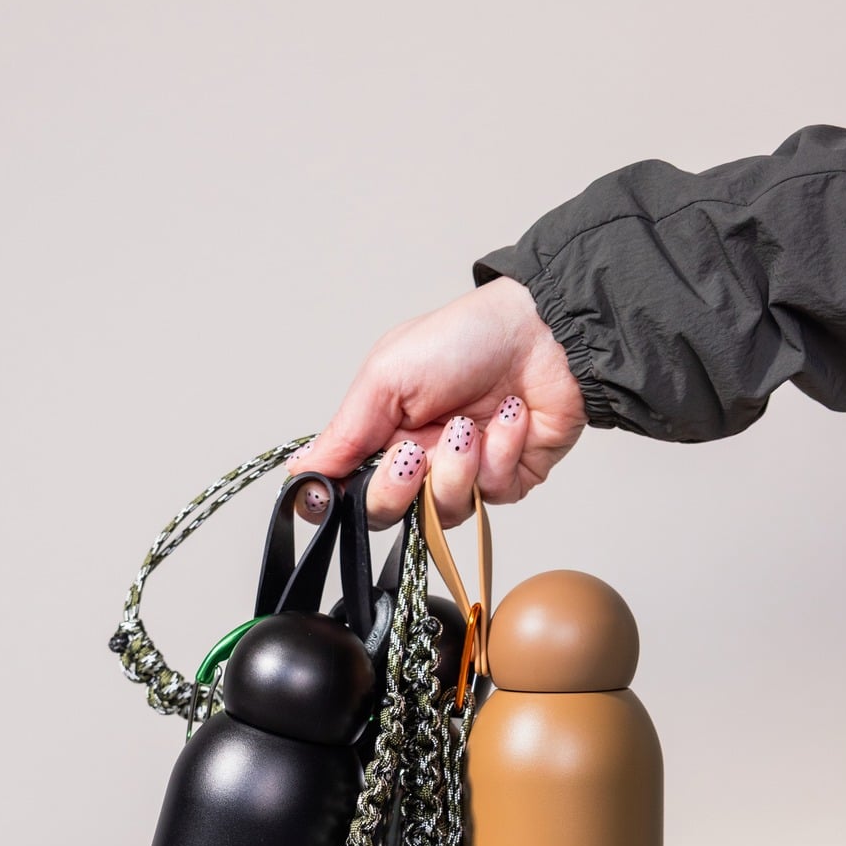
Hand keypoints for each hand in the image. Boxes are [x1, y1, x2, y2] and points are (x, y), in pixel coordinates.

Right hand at [287, 277, 586, 528]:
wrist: (545, 331)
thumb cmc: (464, 338)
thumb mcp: (387, 376)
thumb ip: (344, 433)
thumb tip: (299, 474)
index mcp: (381, 435)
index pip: (348, 492)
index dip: (344, 500)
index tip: (343, 489)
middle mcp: (419, 461)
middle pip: (389, 515)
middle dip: (400, 487)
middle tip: (414, 452)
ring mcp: (464, 475)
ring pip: (444, 513)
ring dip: (457, 467)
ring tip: (470, 423)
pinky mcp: (507, 481)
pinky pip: (492, 495)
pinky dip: (500, 452)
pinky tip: (510, 416)